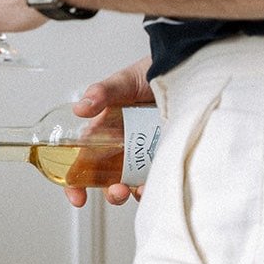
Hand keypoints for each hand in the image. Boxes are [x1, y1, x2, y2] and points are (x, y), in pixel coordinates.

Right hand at [64, 55, 154, 208]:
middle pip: (108, 178)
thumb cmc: (151, 73)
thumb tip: (81, 109)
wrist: (187, 67)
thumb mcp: (123, 82)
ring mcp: (144, 153)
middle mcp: (121, 146)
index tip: (77, 196)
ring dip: (131, 192)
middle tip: (115, 191)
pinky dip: (154, 184)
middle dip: (109, 192)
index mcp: (103, 131)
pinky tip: (153, 182)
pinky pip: (157, 176)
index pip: (83, 161)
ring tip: (135, 190)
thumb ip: (101, 93)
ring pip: (132, 182)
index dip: (76, 182)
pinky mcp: (165, 154)